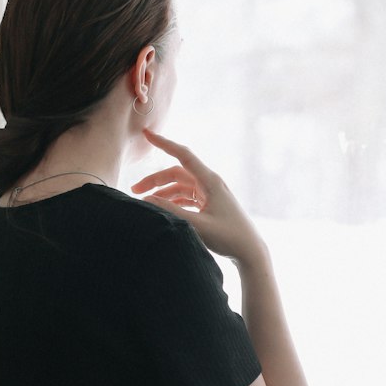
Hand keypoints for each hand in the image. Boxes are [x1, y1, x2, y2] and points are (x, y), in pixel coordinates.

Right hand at [130, 127, 265, 265]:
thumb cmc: (229, 237)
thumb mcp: (197, 225)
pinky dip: (172, 200)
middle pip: (176, 173)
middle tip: (134, 190)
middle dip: (155, 179)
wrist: (250, 252)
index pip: (183, 155)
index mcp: (210, 181)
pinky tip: (162, 208)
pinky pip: (187, 197)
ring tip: (144, 202)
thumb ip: (171, 211)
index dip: (164, 143)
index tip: (147, 134)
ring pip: (180, 186)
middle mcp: (210, 183)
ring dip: (162, 191)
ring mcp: (210, 194)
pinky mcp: (210, 205)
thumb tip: (147, 199)